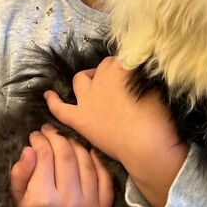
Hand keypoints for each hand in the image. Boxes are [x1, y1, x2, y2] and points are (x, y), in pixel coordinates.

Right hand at [10, 125, 113, 206]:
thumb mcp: (17, 201)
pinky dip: (96, 159)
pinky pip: (103, 176)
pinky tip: (87, 150)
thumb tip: (29, 149)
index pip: (45, 158)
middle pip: (66, 156)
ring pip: (86, 161)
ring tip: (65, 139)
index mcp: (43, 201)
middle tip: (50, 130)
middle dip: (56, 137)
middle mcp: (69, 203)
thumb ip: (20, 175)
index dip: (40, 141)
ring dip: (75, 144)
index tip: (35, 134)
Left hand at [45, 57, 188, 206]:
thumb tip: (139, 72)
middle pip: (101, 68)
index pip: (120, 61)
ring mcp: (88, 98)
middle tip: (117, 87)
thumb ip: (143, 77)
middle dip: (107, 74)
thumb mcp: (156, 88)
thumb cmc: (158, 118)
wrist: (146, 145)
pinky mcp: (79, 118)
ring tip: (91, 85)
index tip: (130, 77)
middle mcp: (101, 78)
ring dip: (86, 80)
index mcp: (121, 67)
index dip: (124, 69)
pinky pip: (60, 107)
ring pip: (81, 80)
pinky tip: (48, 95)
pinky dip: (53, 100)